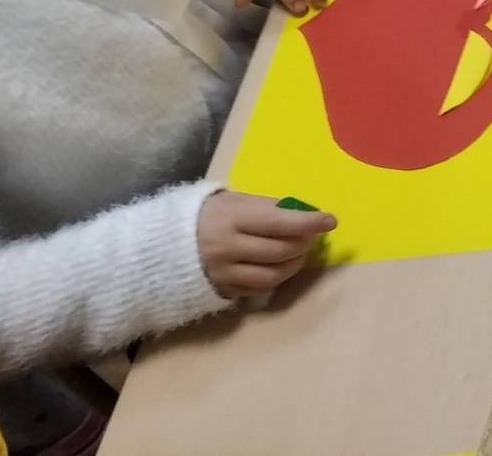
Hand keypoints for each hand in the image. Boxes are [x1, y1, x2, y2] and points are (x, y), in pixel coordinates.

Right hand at [197, 191, 336, 299]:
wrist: (161, 246)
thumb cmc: (206, 215)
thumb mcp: (234, 200)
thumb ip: (267, 207)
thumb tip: (304, 214)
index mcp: (231, 218)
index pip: (278, 222)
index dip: (308, 222)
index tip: (330, 220)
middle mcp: (226, 248)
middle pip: (279, 251)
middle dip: (304, 243)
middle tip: (313, 235)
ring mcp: (223, 273)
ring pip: (272, 275)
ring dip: (294, 264)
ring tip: (299, 252)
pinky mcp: (221, 291)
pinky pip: (258, 288)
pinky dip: (275, 277)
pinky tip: (279, 265)